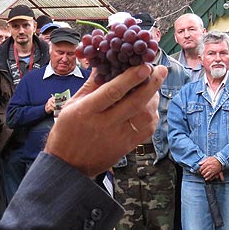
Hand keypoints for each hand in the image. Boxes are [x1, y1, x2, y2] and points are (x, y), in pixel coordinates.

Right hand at [44, 64, 166, 177]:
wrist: (68, 165)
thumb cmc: (67, 131)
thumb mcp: (72, 104)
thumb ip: (90, 85)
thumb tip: (104, 64)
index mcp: (87, 111)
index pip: (113, 92)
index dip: (131, 78)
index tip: (144, 66)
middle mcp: (104, 124)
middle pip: (135, 102)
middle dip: (152, 84)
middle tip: (161, 70)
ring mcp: (117, 137)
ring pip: (145, 117)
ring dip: (154, 99)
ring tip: (154, 87)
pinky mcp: (126, 147)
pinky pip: (147, 131)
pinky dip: (153, 116)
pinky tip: (150, 107)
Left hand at [199, 156, 223, 181]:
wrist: (220, 160)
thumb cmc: (213, 159)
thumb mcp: (208, 158)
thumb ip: (203, 161)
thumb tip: (199, 164)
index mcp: (206, 164)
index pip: (201, 168)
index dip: (200, 170)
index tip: (200, 170)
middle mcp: (209, 167)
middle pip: (203, 172)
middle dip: (202, 173)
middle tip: (202, 173)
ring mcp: (211, 170)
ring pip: (206, 175)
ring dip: (204, 176)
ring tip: (204, 175)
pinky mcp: (214, 172)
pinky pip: (210, 176)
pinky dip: (208, 178)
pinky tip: (206, 179)